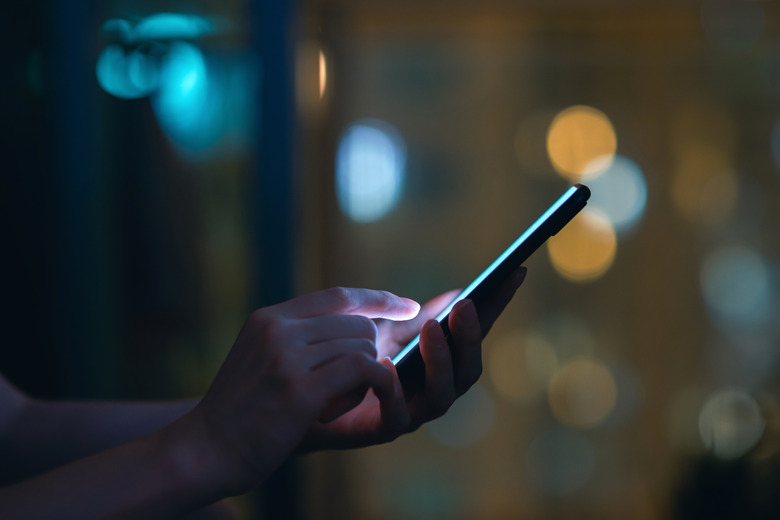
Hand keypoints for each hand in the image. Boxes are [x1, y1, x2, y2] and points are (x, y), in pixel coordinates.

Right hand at [177, 288, 419, 494]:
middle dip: (368, 354)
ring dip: (365, 377)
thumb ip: (298, 337)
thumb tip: (355, 324)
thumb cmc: (240, 410)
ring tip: (336, 404)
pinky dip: (375, 384)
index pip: (338, 295)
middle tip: (350, 388)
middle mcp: (278, 329)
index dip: (378, 299)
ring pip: (363, 346)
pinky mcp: (299, 389)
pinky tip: (355, 404)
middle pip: (358, 324)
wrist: (204, 450)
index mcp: (270, 318)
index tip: (407, 306)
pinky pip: (363, 369)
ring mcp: (286, 357)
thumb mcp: (260, 357)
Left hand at [299, 266, 527, 450]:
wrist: (302, 396)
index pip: (473, 335)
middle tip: (465, 306)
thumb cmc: (345, 361)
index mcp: (436, 364)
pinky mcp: (381, 430)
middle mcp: (431, 390)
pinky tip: (388, 365)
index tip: (514, 272)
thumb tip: (456, 293)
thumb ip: (414, 317)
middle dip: (470, 336)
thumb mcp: (383, 331)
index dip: (497, 306)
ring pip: (442, 395)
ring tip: (431, 329)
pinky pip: (398, 416)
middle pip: (468, 369)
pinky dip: (396, 390)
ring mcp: (411, 412)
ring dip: (441, 360)